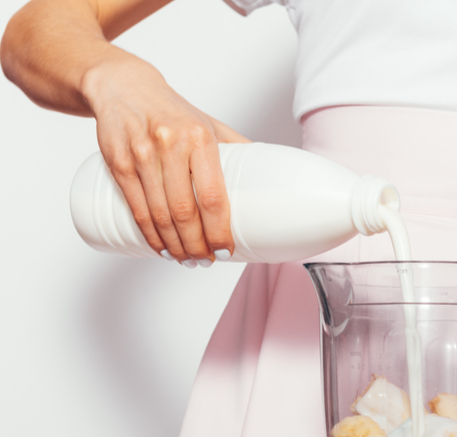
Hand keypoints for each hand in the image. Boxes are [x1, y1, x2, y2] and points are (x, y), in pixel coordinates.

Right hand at [82, 51, 248, 265]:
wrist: (123, 86)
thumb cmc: (174, 112)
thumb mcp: (209, 124)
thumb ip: (235, 149)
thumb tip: (267, 178)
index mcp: (200, 138)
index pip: (212, 197)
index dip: (219, 231)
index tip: (225, 251)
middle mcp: (170, 145)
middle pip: (185, 212)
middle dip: (196, 245)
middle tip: (204, 261)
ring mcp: (142, 154)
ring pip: (159, 215)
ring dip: (174, 246)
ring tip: (186, 259)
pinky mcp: (118, 162)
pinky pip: (136, 208)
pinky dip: (149, 235)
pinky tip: (160, 248)